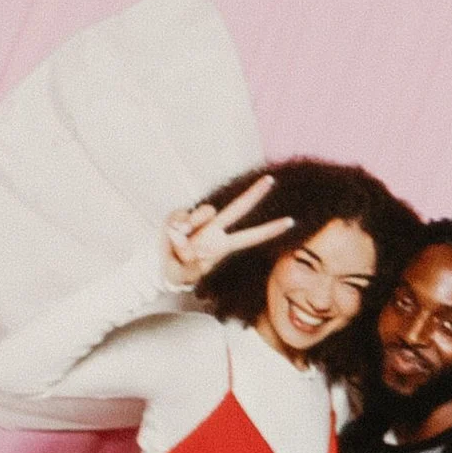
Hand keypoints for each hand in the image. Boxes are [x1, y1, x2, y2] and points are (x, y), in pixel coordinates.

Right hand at [158, 173, 293, 292]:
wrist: (160, 267)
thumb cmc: (179, 271)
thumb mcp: (184, 273)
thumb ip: (186, 258)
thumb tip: (182, 235)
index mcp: (222, 246)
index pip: (250, 237)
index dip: (270, 230)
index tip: (291, 222)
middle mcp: (213, 230)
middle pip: (237, 208)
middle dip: (255, 194)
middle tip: (271, 180)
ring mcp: (197, 221)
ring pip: (203, 212)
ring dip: (191, 227)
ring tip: (179, 246)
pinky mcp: (180, 217)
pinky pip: (179, 216)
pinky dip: (174, 227)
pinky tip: (171, 236)